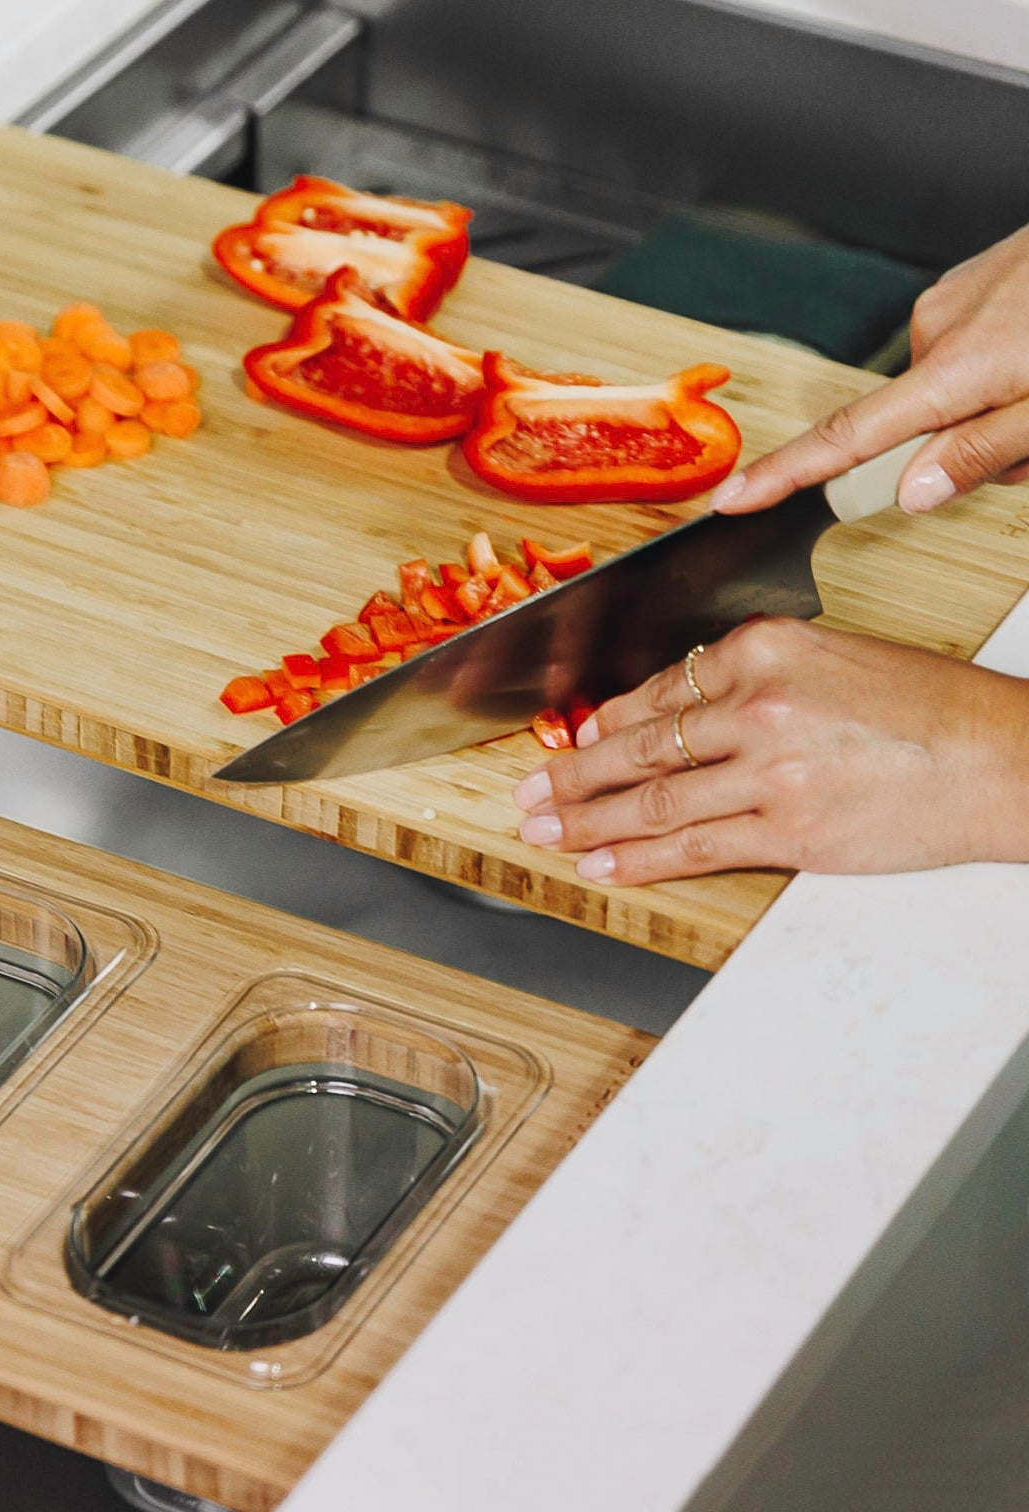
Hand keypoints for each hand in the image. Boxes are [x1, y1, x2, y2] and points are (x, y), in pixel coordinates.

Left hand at [510, 618, 1028, 884]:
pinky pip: (692, 847)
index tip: (573, 737)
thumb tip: (676, 712)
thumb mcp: (831, 659)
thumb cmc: (929, 708)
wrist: (1005, 759)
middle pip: (639, 746)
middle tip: (530, 788)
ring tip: (545, 828)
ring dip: (586, 819)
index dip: (604, 722)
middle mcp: (758, 705)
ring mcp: (770, 772)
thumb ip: (753, 679)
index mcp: (764, 648)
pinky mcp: (790, 831)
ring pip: (652, 800)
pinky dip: (636, 859)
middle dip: (572, 773)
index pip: (659, 691)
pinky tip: (600, 863)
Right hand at [714, 221, 1028, 515]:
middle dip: (973, 446)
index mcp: (951, 372)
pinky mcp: (975, 281)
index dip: (785, 474)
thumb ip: (982, 455)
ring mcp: (953, 302)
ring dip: (997, 406)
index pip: (846, 440)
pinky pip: (972, 348)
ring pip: (955, 389)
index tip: (734, 499)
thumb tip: (909, 493)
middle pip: (921, 422)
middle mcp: (936, 332)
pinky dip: (1004, 367)